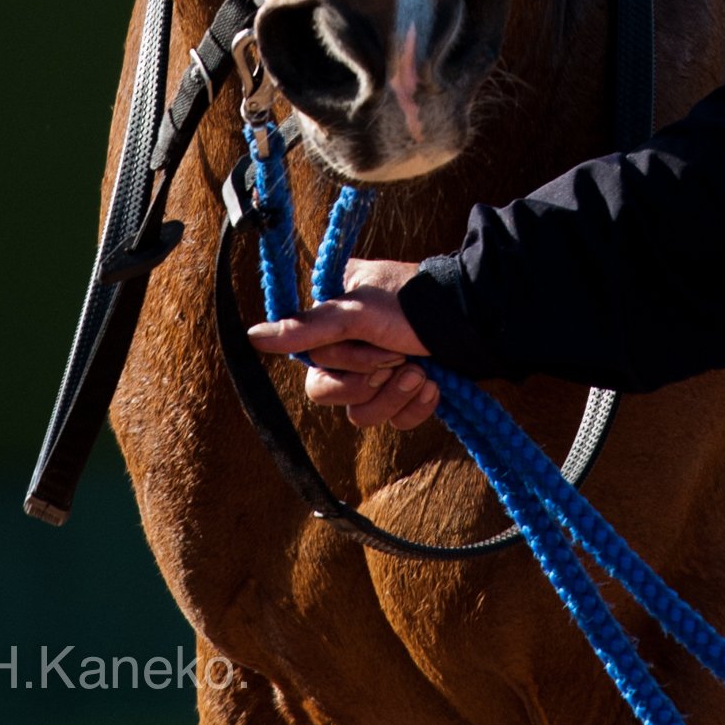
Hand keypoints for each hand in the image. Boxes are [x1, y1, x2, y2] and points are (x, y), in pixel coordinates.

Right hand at [248, 257, 439, 428]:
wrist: (473, 319)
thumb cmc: (413, 303)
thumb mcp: (357, 312)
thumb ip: (307, 328)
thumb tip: (252, 336)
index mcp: (332, 316)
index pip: (309, 359)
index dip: (338, 362)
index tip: (365, 344)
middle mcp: (349, 345)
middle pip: (329, 392)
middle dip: (368, 378)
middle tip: (395, 356)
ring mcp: (376, 371)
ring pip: (360, 414)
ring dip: (394, 394)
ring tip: (419, 370)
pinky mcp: (402, 393)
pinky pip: (392, 421)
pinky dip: (415, 406)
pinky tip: (433, 384)